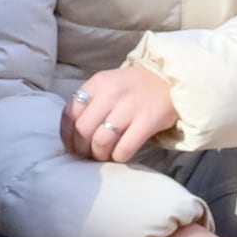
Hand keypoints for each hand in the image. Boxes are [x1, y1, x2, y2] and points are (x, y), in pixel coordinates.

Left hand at [65, 59, 182, 162]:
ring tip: (103, 157)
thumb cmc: (134, 87)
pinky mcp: (148, 121)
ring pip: (101, 141)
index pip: (70, 112)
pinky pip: (124, 148)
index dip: (67, 135)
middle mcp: (111, 93)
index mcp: (98, 83)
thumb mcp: (108, 85)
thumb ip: (90, 102)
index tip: (71, 146)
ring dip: (98, 155)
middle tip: (87, 155)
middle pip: (83, 129)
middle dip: (81, 148)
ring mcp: (130, 107)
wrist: (170, 79)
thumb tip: (72, 134)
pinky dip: (118, 157)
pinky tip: (119, 156)